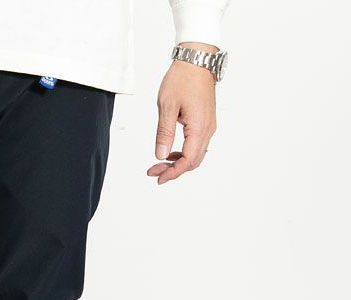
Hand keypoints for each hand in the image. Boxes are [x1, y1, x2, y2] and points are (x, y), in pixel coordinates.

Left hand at [147, 42, 217, 184]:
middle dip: (174, 170)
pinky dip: (184, 152)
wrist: (197, 59)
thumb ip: (164, 133)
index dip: (173, 172)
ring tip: (159, 164)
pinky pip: (197, 144)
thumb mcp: (167, 106)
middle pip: (193, 161)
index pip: (188, 160)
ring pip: (196, 154)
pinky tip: (170, 152)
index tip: (158, 177)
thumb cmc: (182, 78)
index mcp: (199, 127)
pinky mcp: (206, 121)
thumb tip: (161, 155)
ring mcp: (208, 125)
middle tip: (154, 171)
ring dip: (178, 162)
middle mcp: (208, 128)